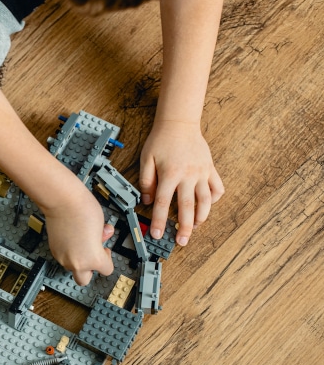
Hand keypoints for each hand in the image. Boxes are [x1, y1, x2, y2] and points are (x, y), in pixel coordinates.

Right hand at [41, 181, 114, 285]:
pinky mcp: (54, 250)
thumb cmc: (82, 210)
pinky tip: (71, 238)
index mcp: (93, 259)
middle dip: (89, 270)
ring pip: (72, 268)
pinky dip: (68, 251)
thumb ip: (102, 238)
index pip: (106, 270)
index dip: (107, 259)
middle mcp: (76, 262)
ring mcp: (63, 257)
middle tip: (91, 255)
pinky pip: (63, 257)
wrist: (62, 201)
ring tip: (81, 241)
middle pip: (84, 279)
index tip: (104, 249)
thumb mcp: (102, 226)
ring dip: (78, 259)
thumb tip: (101, 238)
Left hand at [139, 120, 223, 245]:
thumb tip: (148, 201)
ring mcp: (202, 173)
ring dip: (202, 217)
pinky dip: (215, 199)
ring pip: (206, 200)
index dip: (160, 221)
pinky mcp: (210, 169)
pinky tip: (207, 206)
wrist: (179, 122)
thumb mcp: (146, 159)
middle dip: (185, 227)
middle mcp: (188, 176)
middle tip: (182, 241)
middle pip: (188, 207)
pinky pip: (217, 187)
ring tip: (196, 228)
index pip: (164, 203)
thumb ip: (146, 182)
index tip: (158, 234)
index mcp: (170, 174)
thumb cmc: (161, 140)